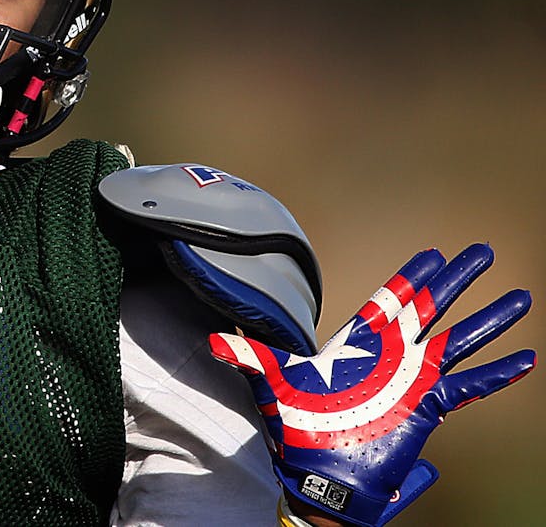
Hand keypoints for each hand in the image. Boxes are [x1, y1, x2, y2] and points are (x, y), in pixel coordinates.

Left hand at [209, 244, 533, 526]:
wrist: (318, 473)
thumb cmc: (297, 428)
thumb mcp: (271, 385)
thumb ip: (248, 357)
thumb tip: (211, 340)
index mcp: (359, 344)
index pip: (391, 301)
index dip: (412, 277)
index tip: (435, 252)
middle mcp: (391, 358)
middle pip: (432, 309)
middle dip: (458, 281)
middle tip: (484, 251)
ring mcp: (413, 382)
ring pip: (459, 342)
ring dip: (489, 320)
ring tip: (520, 297)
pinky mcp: (427, 409)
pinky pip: (470, 388)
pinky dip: (498, 375)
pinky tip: (525, 360)